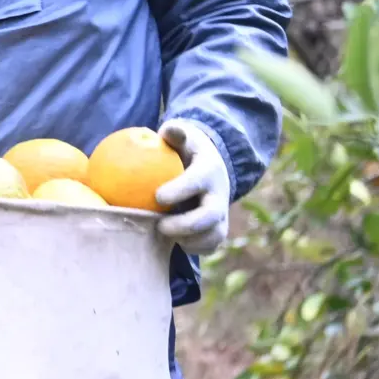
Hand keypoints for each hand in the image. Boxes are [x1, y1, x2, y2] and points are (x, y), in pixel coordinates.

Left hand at [155, 118, 231, 253]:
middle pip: (211, 214)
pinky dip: (196, 248)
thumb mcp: (182, 137)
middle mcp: (219, 194)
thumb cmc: (185, 151)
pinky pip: (212, 244)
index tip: (158, 196)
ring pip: (214, 234)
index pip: (198, 181)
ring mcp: (221, 213)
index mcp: (208, 170)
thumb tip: (167, 130)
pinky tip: (175, 244)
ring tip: (165, 236)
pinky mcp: (217, 227)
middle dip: (187, 224)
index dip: (181, 190)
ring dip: (191, 239)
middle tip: (160, 226)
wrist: (208, 167)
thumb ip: (175, 133)